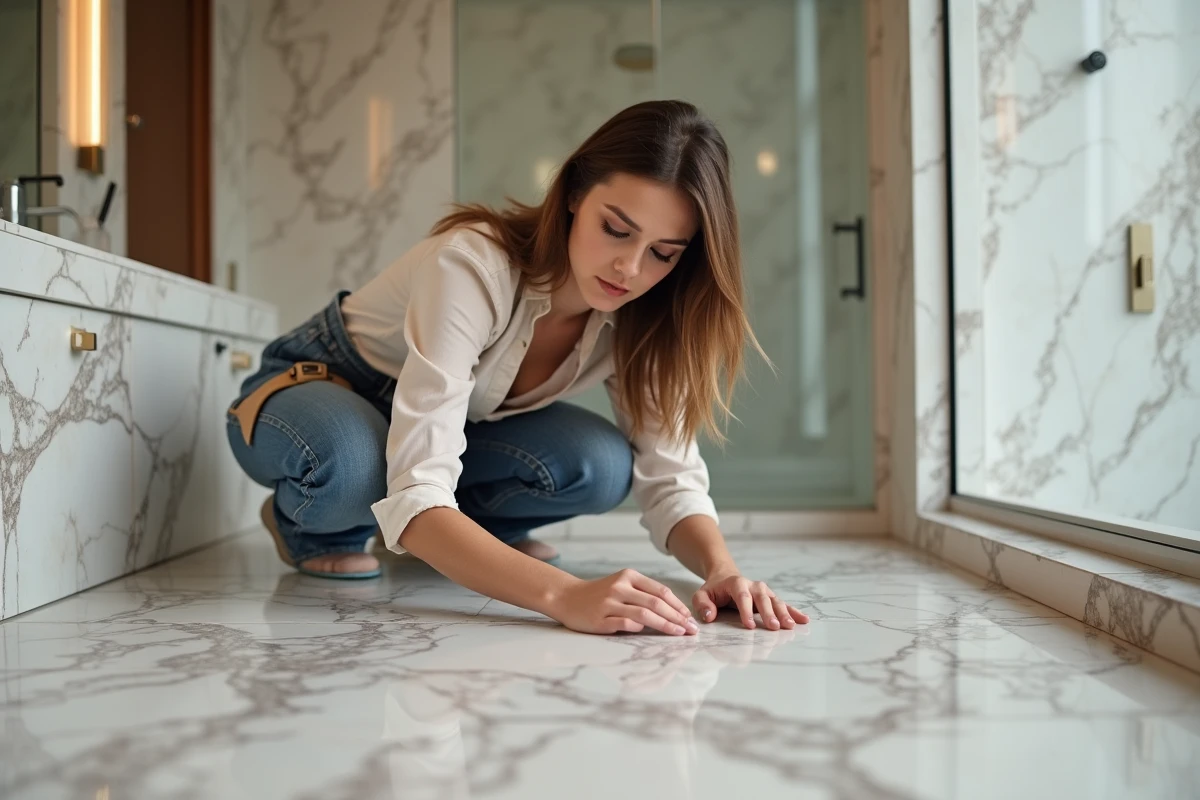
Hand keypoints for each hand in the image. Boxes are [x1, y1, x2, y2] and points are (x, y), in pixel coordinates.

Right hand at [550, 569, 700, 635]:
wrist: (566, 597)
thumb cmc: (599, 594)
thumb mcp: (622, 585)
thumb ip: (643, 594)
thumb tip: (673, 612)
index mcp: (629, 576)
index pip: (661, 591)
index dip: (678, 605)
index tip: (690, 618)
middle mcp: (620, 587)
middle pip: (656, 603)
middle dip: (677, 618)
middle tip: (691, 629)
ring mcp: (609, 603)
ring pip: (644, 614)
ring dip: (665, 625)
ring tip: (678, 633)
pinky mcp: (600, 619)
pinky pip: (625, 624)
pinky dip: (639, 628)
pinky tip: (648, 633)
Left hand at [692, 572, 809, 629]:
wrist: (725, 577)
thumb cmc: (714, 589)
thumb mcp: (701, 594)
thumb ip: (702, 604)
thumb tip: (709, 617)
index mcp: (736, 583)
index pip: (742, 596)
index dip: (746, 610)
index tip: (749, 625)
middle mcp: (753, 585)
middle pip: (762, 598)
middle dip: (769, 612)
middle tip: (774, 626)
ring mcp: (764, 591)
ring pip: (775, 601)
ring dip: (784, 613)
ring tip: (790, 626)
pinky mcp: (770, 598)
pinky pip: (784, 604)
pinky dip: (794, 612)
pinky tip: (804, 620)